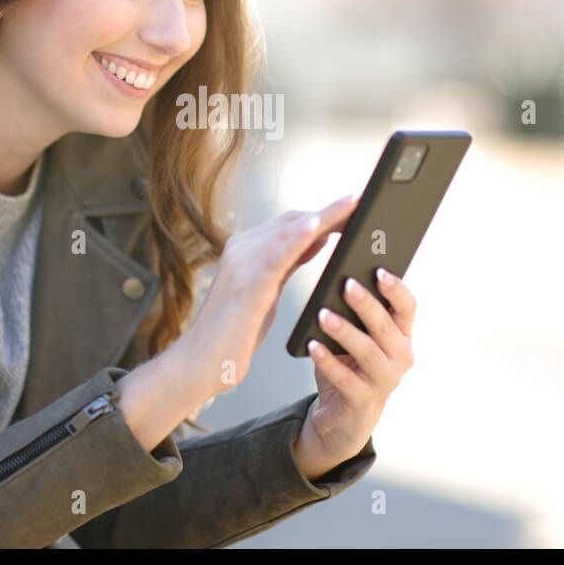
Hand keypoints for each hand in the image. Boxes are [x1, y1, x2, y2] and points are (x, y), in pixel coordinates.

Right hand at [178, 193, 359, 399]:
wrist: (201, 363)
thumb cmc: (234, 333)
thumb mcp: (267, 291)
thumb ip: (288, 263)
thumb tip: (319, 237)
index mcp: (246, 250)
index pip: (291, 222)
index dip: (324, 213)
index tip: (353, 205)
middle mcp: (241, 248)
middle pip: (293, 220)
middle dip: (330, 211)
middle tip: (363, 201)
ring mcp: (242, 263)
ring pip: (289, 230)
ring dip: (325, 216)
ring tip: (353, 204)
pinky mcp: (247, 283)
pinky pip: (278, 254)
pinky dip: (299, 237)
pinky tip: (319, 226)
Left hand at [295, 268, 415, 473]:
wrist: (342, 417)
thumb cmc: (349, 366)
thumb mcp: (356, 338)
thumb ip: (354, 315)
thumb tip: (338, 281)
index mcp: (402, 335)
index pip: (408, 307)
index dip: (396, 288)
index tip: (379, 270)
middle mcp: (400, 357)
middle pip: (386, 326)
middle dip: (366, 304)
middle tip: (346, 284)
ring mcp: (385, 381)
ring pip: (368, 351)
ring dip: (344, 331)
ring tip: (322, 314)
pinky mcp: (364, 401)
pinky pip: (346, 379)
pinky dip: (328, 361)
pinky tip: (312, 346)